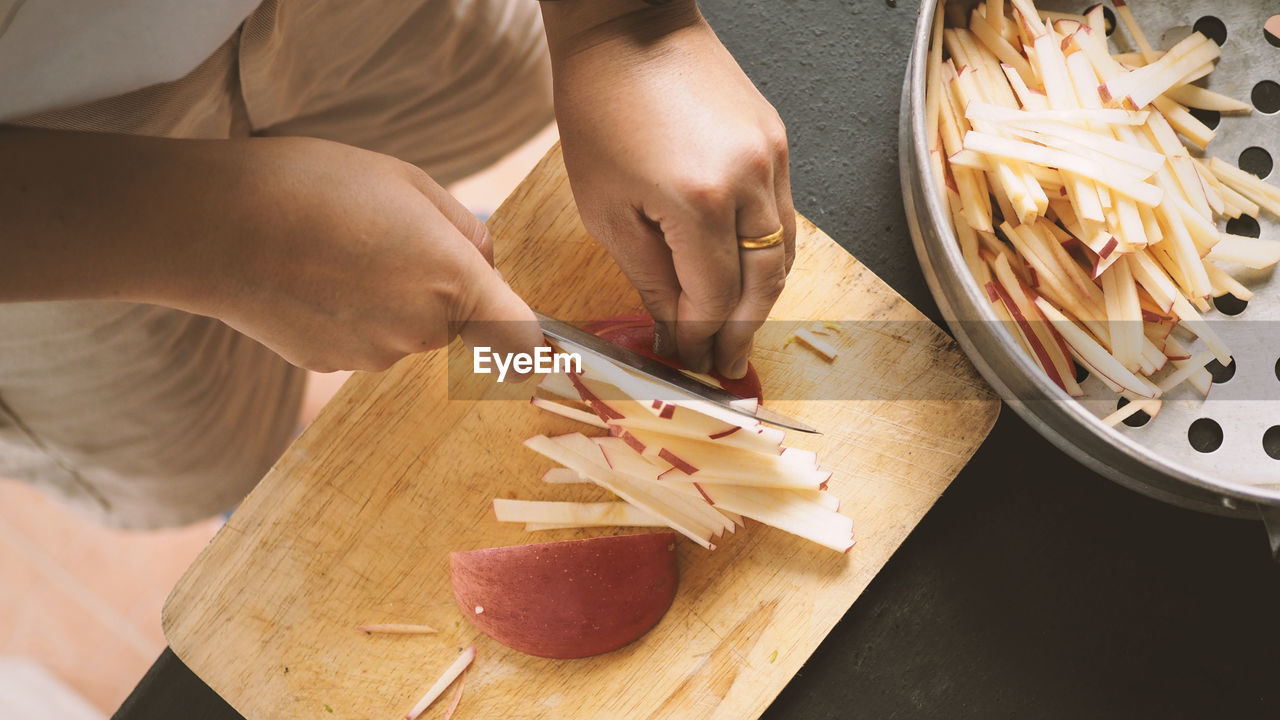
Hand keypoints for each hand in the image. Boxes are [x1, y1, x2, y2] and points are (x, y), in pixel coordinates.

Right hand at [186, 137, 541, 371]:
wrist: (212, 225)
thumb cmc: (314, 186)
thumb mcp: (408, 182)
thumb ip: (465, 229)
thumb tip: (485, 263)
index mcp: (453, 282)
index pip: (521, 342)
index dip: (535, 347)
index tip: (541, 348)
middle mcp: (421, 332)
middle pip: (455, 324)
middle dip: (439, 289)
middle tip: (387, 237)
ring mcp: (372, 356)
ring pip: (404, 332)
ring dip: (388, 301)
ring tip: (336, 250)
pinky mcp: (328, 366)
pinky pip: (360, 340)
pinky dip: (347, 315)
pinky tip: (308, 276)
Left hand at [542, 0, 794, 378]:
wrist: (628, 28)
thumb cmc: (600, 108)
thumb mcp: (606, 208)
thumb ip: (649, 276)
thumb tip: (675, 327)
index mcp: (697, 202)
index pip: (713, 297)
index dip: (702, 338)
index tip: (688, 362)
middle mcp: (748, 182)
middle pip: (762, 285)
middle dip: (742, 332)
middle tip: (725, 366)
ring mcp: (771, 158)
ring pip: (784, 254)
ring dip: (762, 300)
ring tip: (738, 331)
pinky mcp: (777, 141)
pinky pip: (784, 216)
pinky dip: (768, 255)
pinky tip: (746, 276)